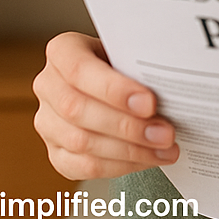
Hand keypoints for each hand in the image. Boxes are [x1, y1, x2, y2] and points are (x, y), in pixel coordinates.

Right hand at [33, 32, 180, 179]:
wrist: (114, 81)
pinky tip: (148, 159)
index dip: (113, 89)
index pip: (79, 70)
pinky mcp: (55, 153)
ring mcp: (47, 122)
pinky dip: (121, 166)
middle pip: (78, 110)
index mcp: (62, 51)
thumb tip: (171, 87)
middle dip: (127, 126)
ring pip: (81, 143)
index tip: (150, 102)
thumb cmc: (123, 62)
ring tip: (164, 148)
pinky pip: (84, 167)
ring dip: (130, 150)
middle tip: (165, 133)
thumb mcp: (127, 51)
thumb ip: (137, 66)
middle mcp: (48, 86)